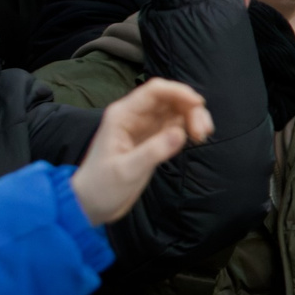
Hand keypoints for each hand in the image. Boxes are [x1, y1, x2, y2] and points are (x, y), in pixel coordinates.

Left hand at [69, 79, 212, 224]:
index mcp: (123, 116)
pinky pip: (177, 124)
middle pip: (170, 98)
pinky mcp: (153, 139)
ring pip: (176, 110)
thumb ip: (153, 151)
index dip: (178, 91)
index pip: (154, 91)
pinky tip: (196, 139)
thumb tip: (181, 134)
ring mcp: (145, 126)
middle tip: (203, 131)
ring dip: (193, 117)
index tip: (198, 105)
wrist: (92, 203)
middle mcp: (135, 116)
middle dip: (190, 108)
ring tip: (202, 136)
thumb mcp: (126, 171)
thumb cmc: (101, 186)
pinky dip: (189, 128)